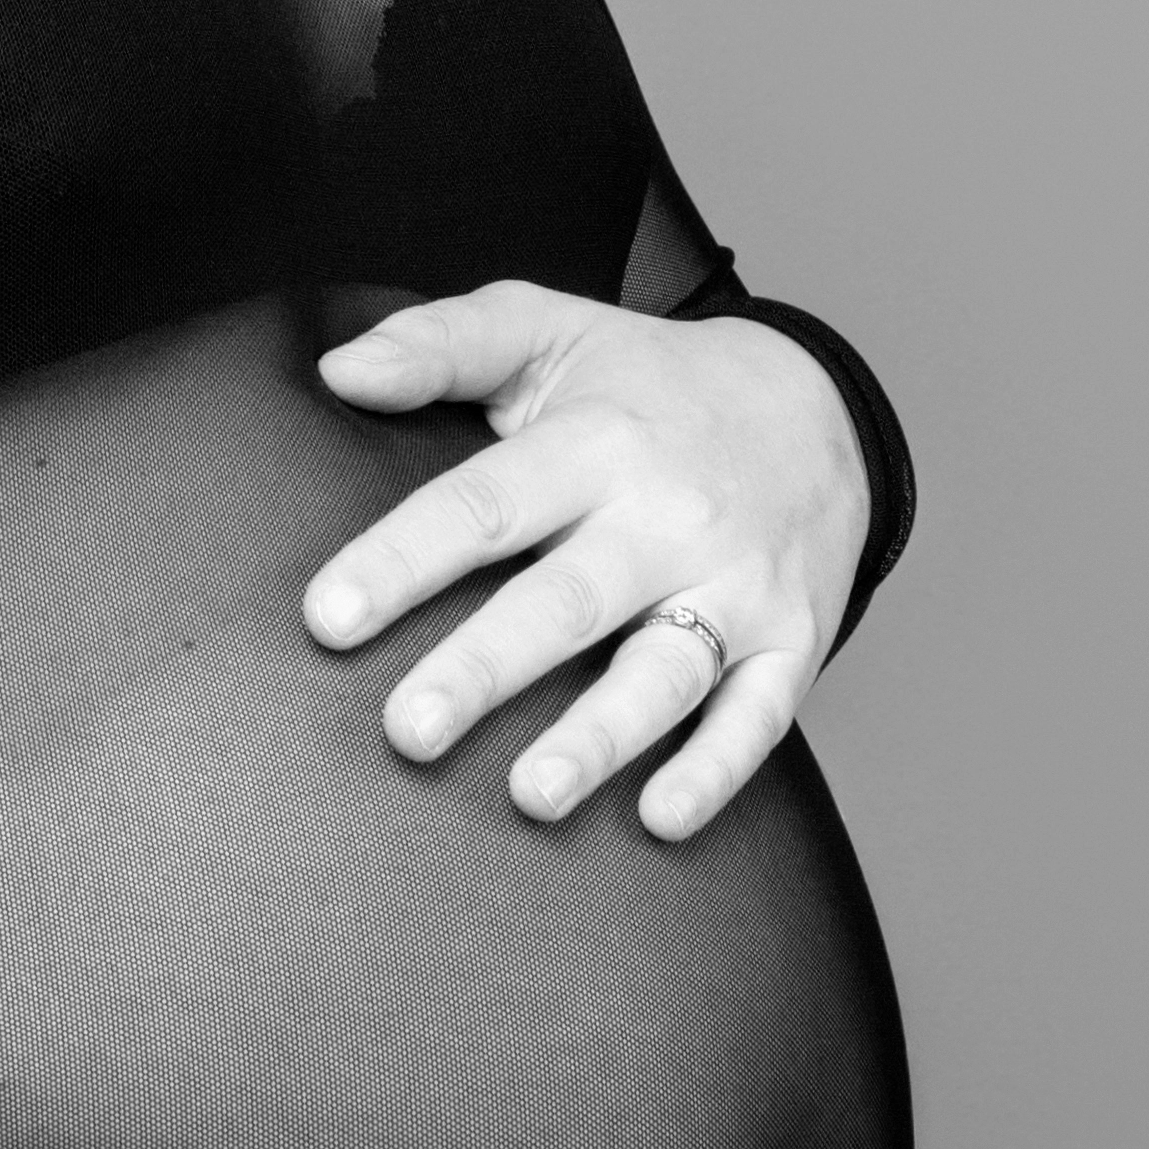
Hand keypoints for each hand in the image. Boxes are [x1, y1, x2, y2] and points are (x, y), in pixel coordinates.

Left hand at [302, 288, 866, 837]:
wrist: (819, 408)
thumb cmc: (649, 384)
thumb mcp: (548, 330)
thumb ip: (439, 345)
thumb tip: (337, 371)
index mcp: (595, 442)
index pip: (485, 504)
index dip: (405, 559)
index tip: (329, 616)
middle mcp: (667, 518)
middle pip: (567, 600)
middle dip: (487, 668)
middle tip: (409, 730)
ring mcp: (736, 585)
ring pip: (663, 670)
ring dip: (598, 737)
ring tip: (531, 795)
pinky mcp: (790, 642)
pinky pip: (758, 716)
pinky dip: (715, 771)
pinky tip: (659, 818)